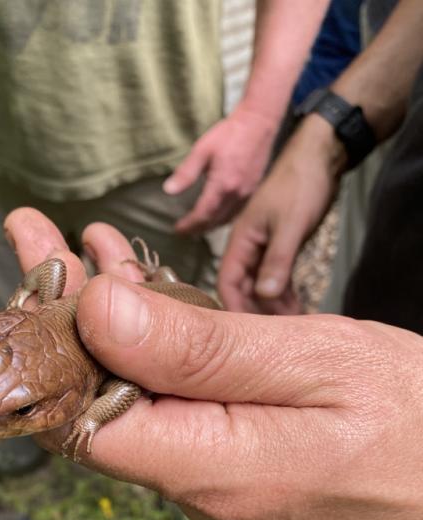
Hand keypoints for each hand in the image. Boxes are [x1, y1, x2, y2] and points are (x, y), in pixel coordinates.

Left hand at [5, 209, 422, 519]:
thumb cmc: (416, 425)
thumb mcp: (315, 365)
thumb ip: (202, 348)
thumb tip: (98, 312)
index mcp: (205, 468)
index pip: (76, 414)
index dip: (44, 340)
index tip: (33, 257)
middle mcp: (194, 484)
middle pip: (95, 401)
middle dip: (62, 314)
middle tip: (40, 235)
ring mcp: (213, 477)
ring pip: (132, 397)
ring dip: (106, 323)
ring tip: (87, 247)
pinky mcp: (233, 463)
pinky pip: (172, 404)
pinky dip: (151, 346)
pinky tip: (150, 297)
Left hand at [163, 106, 276, 234]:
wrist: (259, 123)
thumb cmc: (230, 133)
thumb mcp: (202, 151)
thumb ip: (185, 173)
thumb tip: (168, 190)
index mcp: (223, 185)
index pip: (203, 215)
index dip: (189, 225)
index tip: (177, 230)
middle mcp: (237, 194)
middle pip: (215, 222)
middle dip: (198, 229)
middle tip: (184, 232)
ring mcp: (248, 194)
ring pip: (227, 220)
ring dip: (211, 227)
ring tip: (197, 227)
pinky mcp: (254, 190)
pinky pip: (238, 213)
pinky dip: (224, 219)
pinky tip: (216, 217)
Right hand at [218, 115, 345, 314]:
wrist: (320, 157)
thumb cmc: (300, 185)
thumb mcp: (290, 225)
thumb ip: (277, 261)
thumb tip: (264, 295)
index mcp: (240, 240)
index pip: (227, 281)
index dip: (234, 307)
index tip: (247, 331)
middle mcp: (248, 248)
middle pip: (243, 289)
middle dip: (257, 312)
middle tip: (277, 335)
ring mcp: (264, 249)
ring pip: (261, 286)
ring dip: (273, 306)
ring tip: (292, 326)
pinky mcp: (281, 248)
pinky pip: (277, 278)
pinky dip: (285, 294)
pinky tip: (297, 308)